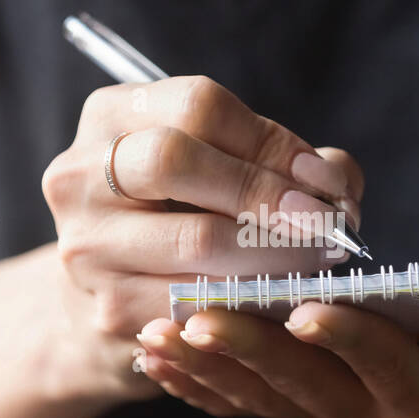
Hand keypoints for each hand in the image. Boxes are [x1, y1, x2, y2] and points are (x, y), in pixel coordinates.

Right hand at [41, 76, 362, 399]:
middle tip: (324, 223)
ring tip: (320, 261)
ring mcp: (86, 245)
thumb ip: (284, 162)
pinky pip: (197, 302)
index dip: (272, 141)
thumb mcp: (216, 171)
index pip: (198, 106)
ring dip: (276, 252)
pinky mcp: (108, 310)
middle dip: (265, 190)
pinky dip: (254, 300)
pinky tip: (285, 300)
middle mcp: (80, 173)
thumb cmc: (179, 221)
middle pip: (175, 159)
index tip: (322, 180)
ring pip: (195, 239)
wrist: (104, 303)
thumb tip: (338, 183)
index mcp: (112, 117)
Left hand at [134, 262, 418, 417]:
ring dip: (208, 368)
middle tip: (195, 317)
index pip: (385, 366)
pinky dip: (201, 384)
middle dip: (249, 350)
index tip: (303, 306)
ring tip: (156, 334)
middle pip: (308, 387)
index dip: (347, 337)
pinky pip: (247, 405)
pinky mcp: (306, 414)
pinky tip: (156, 359)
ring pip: (265, 400)